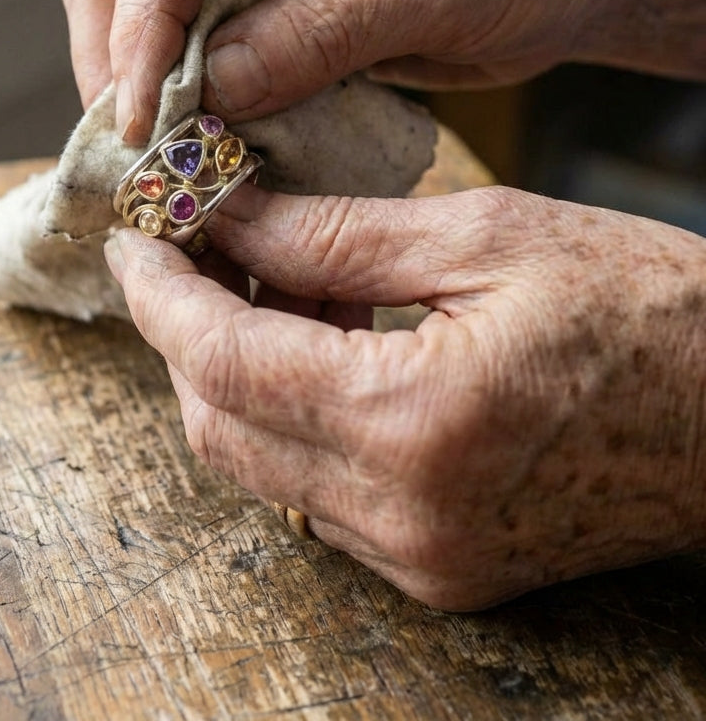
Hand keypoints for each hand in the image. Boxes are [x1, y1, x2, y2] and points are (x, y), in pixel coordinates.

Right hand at [61, 0, 677, 144]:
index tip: (138, 118)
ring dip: (137, 73)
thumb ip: (313, 37)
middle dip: (117, 54)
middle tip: (130, 145)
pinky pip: (193, 29)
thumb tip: (206, 92)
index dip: (140, 27)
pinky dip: (180, 83)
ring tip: (152, 148)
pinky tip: (189, 130)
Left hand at [103, 184, 705, 609]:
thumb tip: (228, 214)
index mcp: (413, 420)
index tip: (134, 238)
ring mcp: (419, 556)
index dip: (159, 295)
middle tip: (201, 247)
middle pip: (220, 423)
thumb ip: (335, 232)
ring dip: (238, 367)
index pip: (222, 360)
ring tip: (280, 279)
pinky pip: (313, 489)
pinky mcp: (438, 566)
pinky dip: (291, 412)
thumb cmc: (646, 309)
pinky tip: (324, 339)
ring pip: (257, 461)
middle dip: (186, 331)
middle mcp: (402, 514)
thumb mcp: (485, 235)